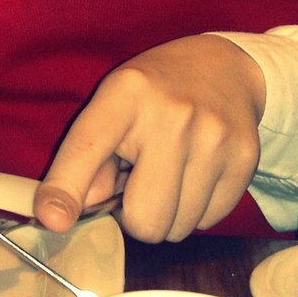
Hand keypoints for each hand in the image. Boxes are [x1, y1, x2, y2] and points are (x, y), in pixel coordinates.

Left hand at [34, 36, 265, 242]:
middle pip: (145, 220)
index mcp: (125, 94)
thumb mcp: (110, 106)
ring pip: (178, 229)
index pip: (86, 149)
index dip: (65, 190)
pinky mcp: (245, 158)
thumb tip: (69, 213)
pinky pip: (210, 222)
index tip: (52, 219)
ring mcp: (214, 137)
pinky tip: (197, 174)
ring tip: (170, 174)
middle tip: (139, 186)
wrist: (223, 67)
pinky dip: (198, 210)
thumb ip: (85, 160)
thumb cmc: (154, 94)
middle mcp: (172, 115)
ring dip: (169, 214)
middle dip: (136, 218)